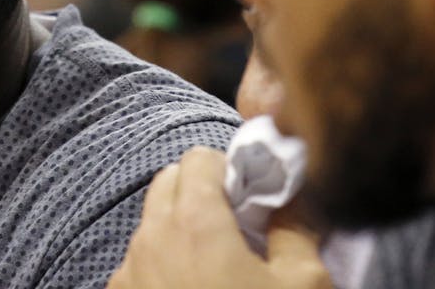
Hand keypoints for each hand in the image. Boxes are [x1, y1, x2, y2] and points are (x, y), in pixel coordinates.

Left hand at [106, 148, 330, 288]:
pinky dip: (161, 265)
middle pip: (167, 184)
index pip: (198, 159)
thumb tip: (288, 197)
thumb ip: (296, 227)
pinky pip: (137, 264)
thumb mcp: (305, 286)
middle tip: (238, 229)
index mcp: (195, 223)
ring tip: (217, 268)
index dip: (230, 172)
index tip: (253, 200)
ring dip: (179, 229)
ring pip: (150, 224)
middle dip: (201, 193)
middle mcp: (152, 239)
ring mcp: (129, 274)